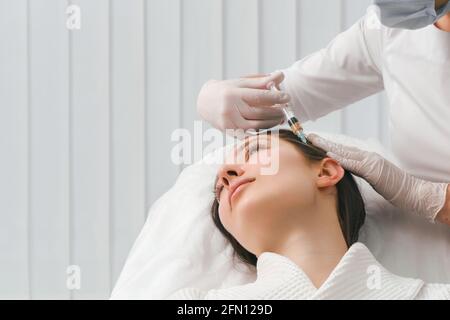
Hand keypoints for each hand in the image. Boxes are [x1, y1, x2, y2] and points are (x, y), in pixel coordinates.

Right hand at [196, 71, 289, 130]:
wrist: (204, 102)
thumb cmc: (226, 90)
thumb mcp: (241, 82)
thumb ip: (261, 81)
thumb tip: (281, 76)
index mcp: (233, 94)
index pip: (259, 96)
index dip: (276, 97)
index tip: (287, 97)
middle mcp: (230, 109)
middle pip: (259, 113)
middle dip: (276, 111)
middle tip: (285, 109)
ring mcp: (230, 123)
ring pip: (257, 126)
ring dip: (272, 122)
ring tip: (280, 118)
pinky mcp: (230, 133)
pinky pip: (251, 134)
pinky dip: (262, 130)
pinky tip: (270, 125)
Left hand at [307, 133, 448, 222]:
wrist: (412, 192)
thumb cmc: (393, 187)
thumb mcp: (372, 178)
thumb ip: (359, 172)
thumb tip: (343, 171)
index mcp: (366, 158)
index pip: (344, 150)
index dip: (329, 145)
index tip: (315, 141)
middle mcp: (367, 156)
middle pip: (341, 147)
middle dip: (324, 142)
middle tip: (308, 136)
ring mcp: (370, 162)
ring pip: (345, 152)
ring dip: (328, 146)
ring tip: (313, 141)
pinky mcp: (373, 170)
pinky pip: (354, 164)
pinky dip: (341, 159)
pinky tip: (329, 155)